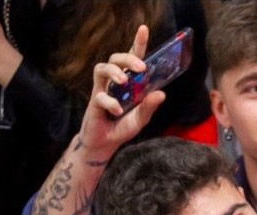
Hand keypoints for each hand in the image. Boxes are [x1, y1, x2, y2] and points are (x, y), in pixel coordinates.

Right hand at [79, 25, 165, 158]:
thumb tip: (162, 94)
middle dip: (127, 58)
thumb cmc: (122, 126)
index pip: (132, 58)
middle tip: (140, 67)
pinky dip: (110, 103)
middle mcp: (114, 82)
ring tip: (123, 81)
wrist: (105, 144)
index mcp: (129, 82)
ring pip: (101, 68)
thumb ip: (149, 106)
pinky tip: (117, 111)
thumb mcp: (141, 118)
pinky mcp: (94, 102)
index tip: (143, 29)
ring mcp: (102, 90)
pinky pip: (100, 96)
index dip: (137, 43)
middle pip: (115, 58)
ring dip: (114, 72)